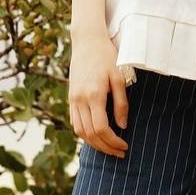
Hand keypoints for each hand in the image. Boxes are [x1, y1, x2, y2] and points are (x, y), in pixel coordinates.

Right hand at [68, 30, 129, 158]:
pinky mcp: (70, 97)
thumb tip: (123, 126)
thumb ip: (121, 102)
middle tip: (120, 152)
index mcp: (93, 95)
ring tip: (109, 147)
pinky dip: (85, 133)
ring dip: (94, 143)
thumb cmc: (106, 56)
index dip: (113, 141)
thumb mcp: (119, 77)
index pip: (101, 128)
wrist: (87, 41)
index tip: (125, 145)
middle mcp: (79, 100)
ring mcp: (73, 99)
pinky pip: (75, 122)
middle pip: (89, 134)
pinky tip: (97, 135)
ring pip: (79, 131)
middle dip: (105, 147)